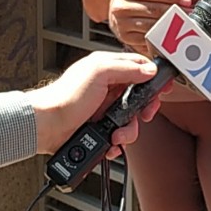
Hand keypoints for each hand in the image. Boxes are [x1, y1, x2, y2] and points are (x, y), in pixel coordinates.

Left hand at [30, 51, 164, 156]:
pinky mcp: (100, 128)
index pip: (139, 68)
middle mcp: (107, 89)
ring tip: (117, 134)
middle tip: (144, 114)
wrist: (47, 126)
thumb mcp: (98, 72)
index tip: (163, 88)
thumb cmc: (65, 97)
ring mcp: (104, 110)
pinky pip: (119, 136)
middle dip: (144, 109)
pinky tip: (111, 142)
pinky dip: (117, 142)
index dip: (153, 77)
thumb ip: (126, 68)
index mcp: (107, 70)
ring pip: (131, 120)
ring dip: (129, 130)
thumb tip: (149, 70)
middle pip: (139, 98)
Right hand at [107, 0, 190, 55]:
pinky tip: (176, 37)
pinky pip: (149, 39)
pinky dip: (163, 39)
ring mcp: (122, 24)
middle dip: (176, 11)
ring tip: (189, 24)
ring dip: (173, 26)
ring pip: (153, 25)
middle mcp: (119, 6)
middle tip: (193, 12)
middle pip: (155, 9)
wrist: (117, 17)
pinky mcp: (127, 39)